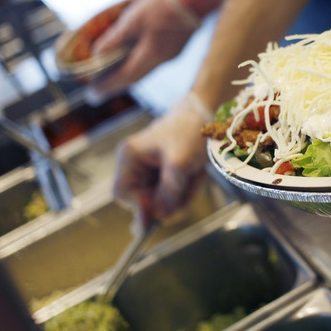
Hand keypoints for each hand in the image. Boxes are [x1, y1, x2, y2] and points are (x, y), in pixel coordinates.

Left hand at [86, 0, 201, 102]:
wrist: (194, 0)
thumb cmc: (162, 8)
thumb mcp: (133, 19)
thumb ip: (115, 37)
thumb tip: (97, 53)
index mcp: (150, 55)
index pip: (125, 77)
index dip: (108, 86)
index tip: (94, 94)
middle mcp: (160, 61)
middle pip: (135, 78)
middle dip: (116, 85)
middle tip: (99, 92)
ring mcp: (170, 55)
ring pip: (144, 71)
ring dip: (127, 76)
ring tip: (112, 78)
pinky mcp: (174, 49)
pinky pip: (152, 63)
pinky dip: (138, 65)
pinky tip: (132, 61)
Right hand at [111, 93, 213, 225]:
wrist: (208, 113)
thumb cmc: (189, 130)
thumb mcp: (180, 164)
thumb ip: (168, 192)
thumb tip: (160, 217)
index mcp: (130, 157)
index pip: (122, 193)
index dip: (141, 206)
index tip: (164, 209)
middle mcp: (136, 164)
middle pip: (145, 200)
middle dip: (169, 199)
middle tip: (189, 187)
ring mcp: (151, 170)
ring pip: (163, 200)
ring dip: (183, 194)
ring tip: (196, 174)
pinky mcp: (166, 173)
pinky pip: (175, 194)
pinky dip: (188, 189)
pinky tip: (197, 174)